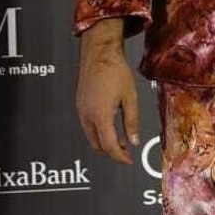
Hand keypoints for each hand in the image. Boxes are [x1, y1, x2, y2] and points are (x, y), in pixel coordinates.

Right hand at [76, 18, 140, 165]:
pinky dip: (98, 132)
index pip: (109, 146)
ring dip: (104, 142)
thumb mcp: (130, 97)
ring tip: (121, 139)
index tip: (129, 161)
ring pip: (91, 137)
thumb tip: (134, 141)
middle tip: (127, 152)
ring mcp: (81, 110)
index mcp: (100, 115)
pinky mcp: (80, 105)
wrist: (99, 53)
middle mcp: (87, 115)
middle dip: (112, 152)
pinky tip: (110, 126)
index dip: (120, 157)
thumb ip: (132, 122)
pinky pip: (87, 126)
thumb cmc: (115, 71)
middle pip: (97, 145)